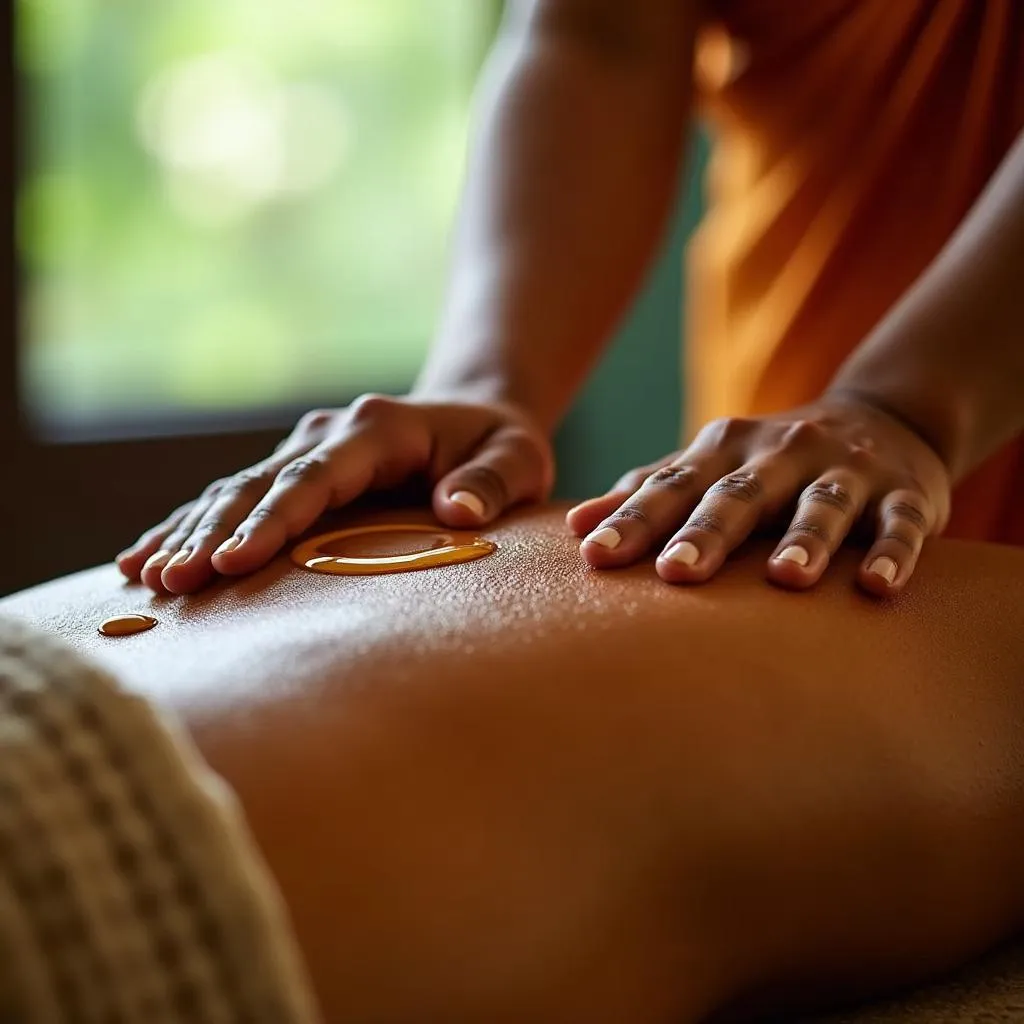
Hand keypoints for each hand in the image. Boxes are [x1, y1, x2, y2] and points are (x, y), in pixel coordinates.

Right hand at [117, 394, 553, 593]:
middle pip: (260, 484)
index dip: (274, 519)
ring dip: (190, 531)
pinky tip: (146, 558)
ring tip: (145, 577)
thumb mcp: (517, 458)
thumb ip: (492, 482)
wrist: (473, 416)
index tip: (235, 561)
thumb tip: (457, 512)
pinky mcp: (293, 471)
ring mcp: (305, 449)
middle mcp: (329, 433)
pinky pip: (235, 499)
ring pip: (235, 490)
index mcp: (378, 429)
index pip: (316, 477)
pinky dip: (191, 526)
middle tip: (172, 583)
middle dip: (213, 533)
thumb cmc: (499, 445)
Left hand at [566, 394, 951, 595]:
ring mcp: (846, 470)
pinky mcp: (903, 494)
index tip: (594, 556)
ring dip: (806, 539)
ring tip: (787, 580)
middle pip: (739, 494)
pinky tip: (876, 585)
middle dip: (708, 532)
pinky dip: (892, 551)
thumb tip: (573, 527)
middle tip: (675, 573)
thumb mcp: (710, 468)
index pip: (673, 486)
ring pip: (823, 504)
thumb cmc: (770, 464)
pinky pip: (899, 523)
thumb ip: (648, 492)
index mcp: (726, 450)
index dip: (634, 520)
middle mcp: (782, 453)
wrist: (882, 419)